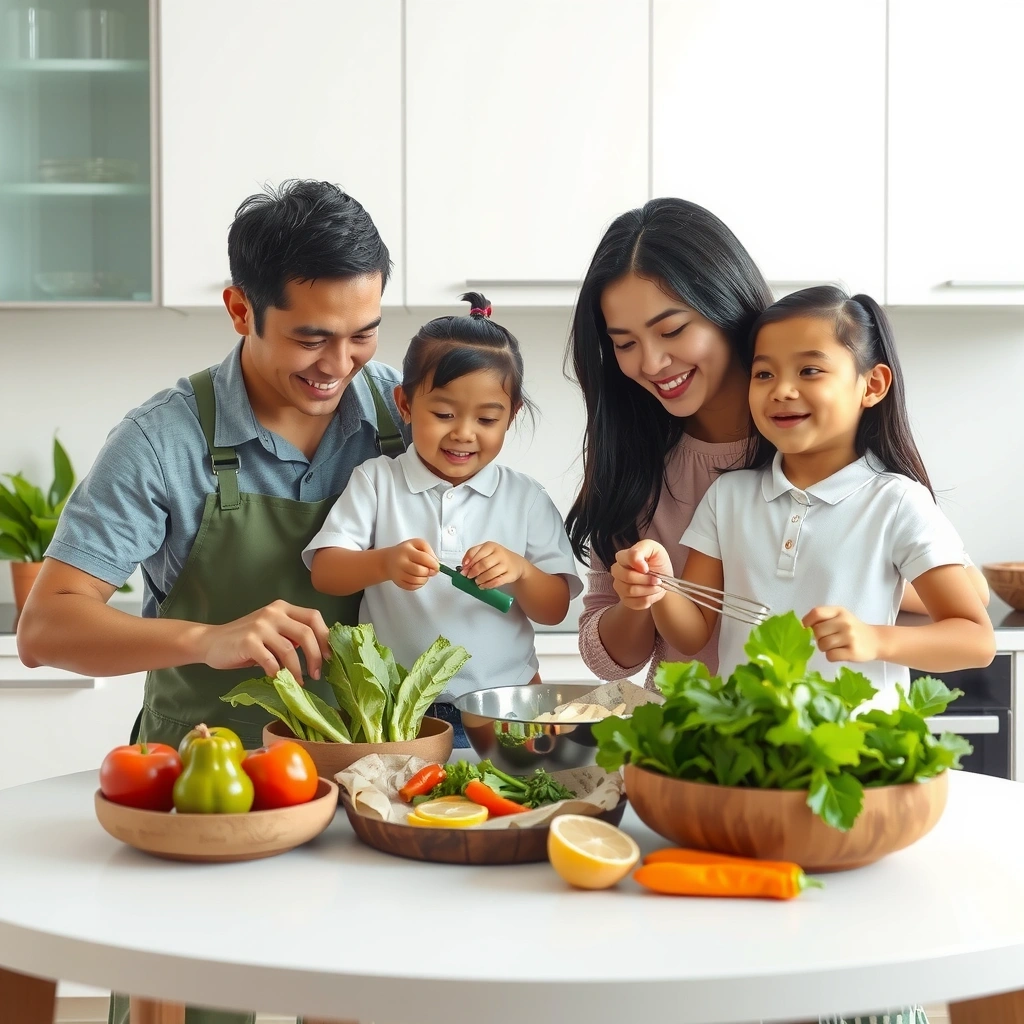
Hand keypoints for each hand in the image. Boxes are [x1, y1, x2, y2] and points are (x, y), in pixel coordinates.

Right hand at [198, 600, 329, 680]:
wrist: (211, 642)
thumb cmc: (245, 641)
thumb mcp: (271, 632)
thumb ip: (291, 636)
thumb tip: (318, 654)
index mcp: (283, 608)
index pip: (313, 617)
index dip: (325, 638)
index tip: (329, 657)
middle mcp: (273, 612)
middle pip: (306, 633)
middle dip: (316, 656)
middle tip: (317, 674)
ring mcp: (260, 626)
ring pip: (290, 649)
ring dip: (297, 670)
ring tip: (299, 682)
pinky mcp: (248, 642)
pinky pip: (270, 660)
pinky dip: (277, 672)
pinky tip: (277, 679)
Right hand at [384, 538, 438, 590]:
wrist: (388, 560)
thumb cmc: (406, 551)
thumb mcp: (417, 544)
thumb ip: (429, 551)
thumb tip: (436, 564)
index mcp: (406, 550)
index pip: (423, 558)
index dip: (433, 564)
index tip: (437, 567)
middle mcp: (400, 562)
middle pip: (419, 571)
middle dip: (429, 572)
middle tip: (431, 571)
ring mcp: (398, 573)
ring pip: (416, 580)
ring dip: (424, 579)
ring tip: (424, 575)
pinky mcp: (398, 582)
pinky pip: (411, 587)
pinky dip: (418, 584)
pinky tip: (419, 579)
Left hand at [462, 542, 525, 588]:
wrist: (517, 564)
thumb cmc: (498, 558)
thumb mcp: (486, 552)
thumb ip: (474, 556)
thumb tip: (464, 567)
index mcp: (490, 546)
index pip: (475, 552)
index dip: (468, 561)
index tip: (464, 568)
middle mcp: (499, 553)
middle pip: (483, 564)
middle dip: (473, 572)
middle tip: (469, 576)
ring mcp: (506, 564)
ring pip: (490, 573)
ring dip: (480, 579)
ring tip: (477, 582)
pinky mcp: (510, 574)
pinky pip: (497, 581)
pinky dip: (488, 585)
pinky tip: (483, 586)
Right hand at [611, 540, 672, 611]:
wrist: (664, 579)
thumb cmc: (657, 561)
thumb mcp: (654, 548)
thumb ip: (642, 549)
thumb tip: (639, 566)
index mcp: (623, 557)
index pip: (626, 558)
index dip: (638, 563)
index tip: (648, 568)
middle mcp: (617, 571)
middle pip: (627, 577)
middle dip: (646, 579)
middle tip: (658, 580)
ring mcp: (619, 586)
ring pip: (630, 591)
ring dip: (648, 590)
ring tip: (657, 586)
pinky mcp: (625, 600)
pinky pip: (635, 603)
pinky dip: (648, 599)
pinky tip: (652, 594)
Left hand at [802, 606, 880, 662]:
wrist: (876, 640)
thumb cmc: (852, 629)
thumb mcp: (841, 617)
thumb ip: (824, 618)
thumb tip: (804, 627)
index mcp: (839, 611)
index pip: (817, 613)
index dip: (807, 621)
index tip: (806, 627)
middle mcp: (845, 622)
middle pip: (817, 631)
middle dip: (818, 638)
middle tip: (826, 640)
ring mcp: (850, 637)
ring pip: (823, 645)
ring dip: (824, 648)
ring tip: (834, 646)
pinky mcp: (853, 651)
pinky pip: (830, 656)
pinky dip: (831, 656)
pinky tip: (839, 653)